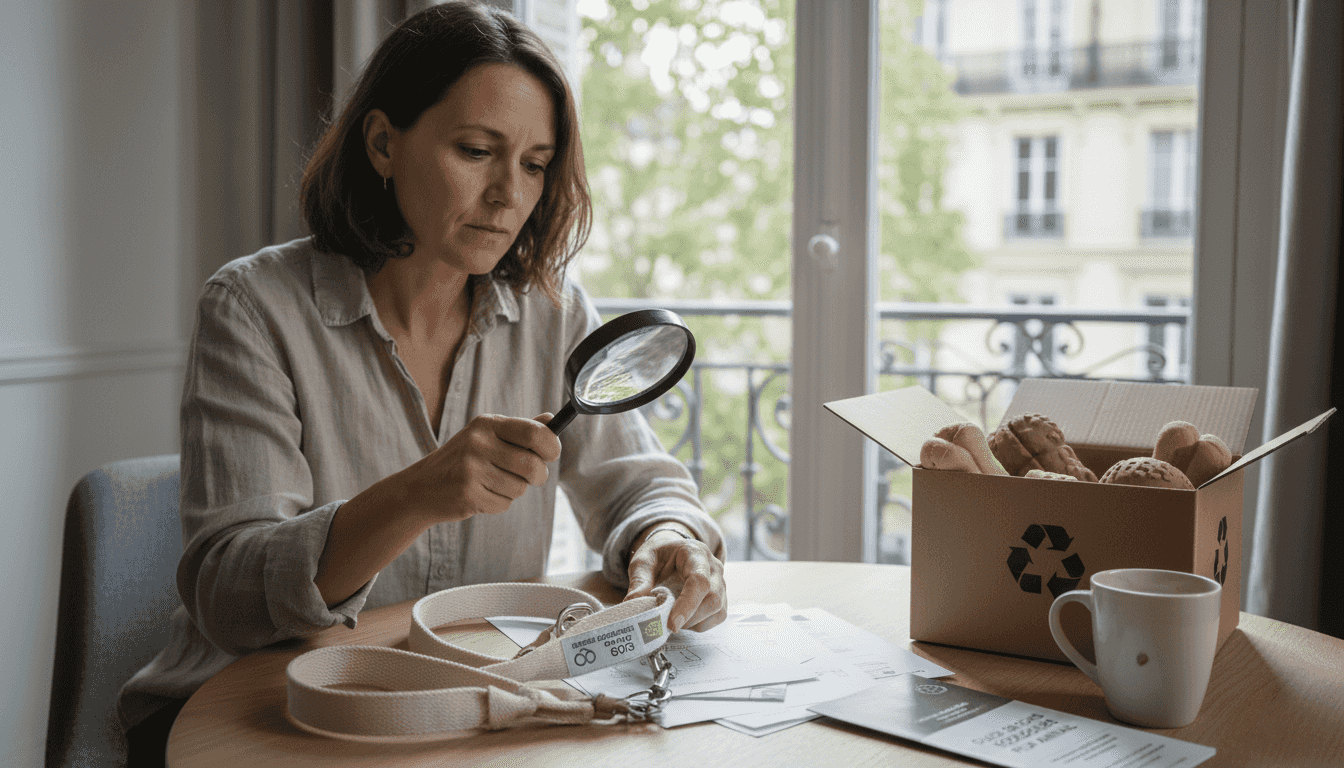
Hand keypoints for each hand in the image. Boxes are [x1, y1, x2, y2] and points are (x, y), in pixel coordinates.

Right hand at [397, 413, 560, 524]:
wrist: (421, 488)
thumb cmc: (462, 460)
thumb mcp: (486, 436)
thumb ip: (520, 430)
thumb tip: (551, 420)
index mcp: (486, 424)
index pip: (533, 432)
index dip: (551, 446)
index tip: (552, 454)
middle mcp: (478, 443)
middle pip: (532, 465)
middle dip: (538, 476)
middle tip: (530, 476)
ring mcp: (471, 469)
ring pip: (520, 488)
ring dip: (514, 491)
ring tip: (493, 483)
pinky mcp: (467, 494)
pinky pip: (504, 504)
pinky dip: (499, 503)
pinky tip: (481, 494)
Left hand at [624, 525, 726, 632]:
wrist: (672, 552)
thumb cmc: (659, 556)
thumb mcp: (643, 561)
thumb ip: (639, 580)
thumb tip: (632, 604)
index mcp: (696, 553)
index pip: (699, 581)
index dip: (687, 605)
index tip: (672, 624)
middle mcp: (714, 568)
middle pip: (713, 598)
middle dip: (689, 617)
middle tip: (665, 623)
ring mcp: (721, 583)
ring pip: (717, 611)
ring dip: (694, 622)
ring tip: (672, 617)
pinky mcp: (722, 598)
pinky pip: (717, 617)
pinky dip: (699, 624)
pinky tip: (683, 618)